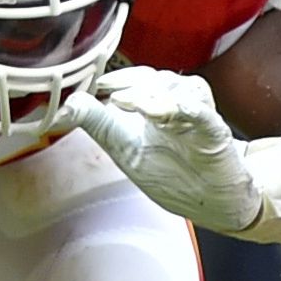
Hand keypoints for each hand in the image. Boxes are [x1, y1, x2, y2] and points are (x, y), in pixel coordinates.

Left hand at [55, 65, 269, 233]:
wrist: (216, 202)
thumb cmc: (173, 174)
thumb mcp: (124, 148)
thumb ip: (97, 124)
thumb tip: (63, 106)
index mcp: (151, 106)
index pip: (135, 79)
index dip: (117, 78)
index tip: (98, 84)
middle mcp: (175, 105)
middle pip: (156, 78)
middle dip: (135, 84)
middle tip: (116, 97)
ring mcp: (197, 117)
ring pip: (180, 88)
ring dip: (155, 94)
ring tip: (134, 106)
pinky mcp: (215, 134)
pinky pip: (202, 114)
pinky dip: (186, 109)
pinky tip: (169, 111)